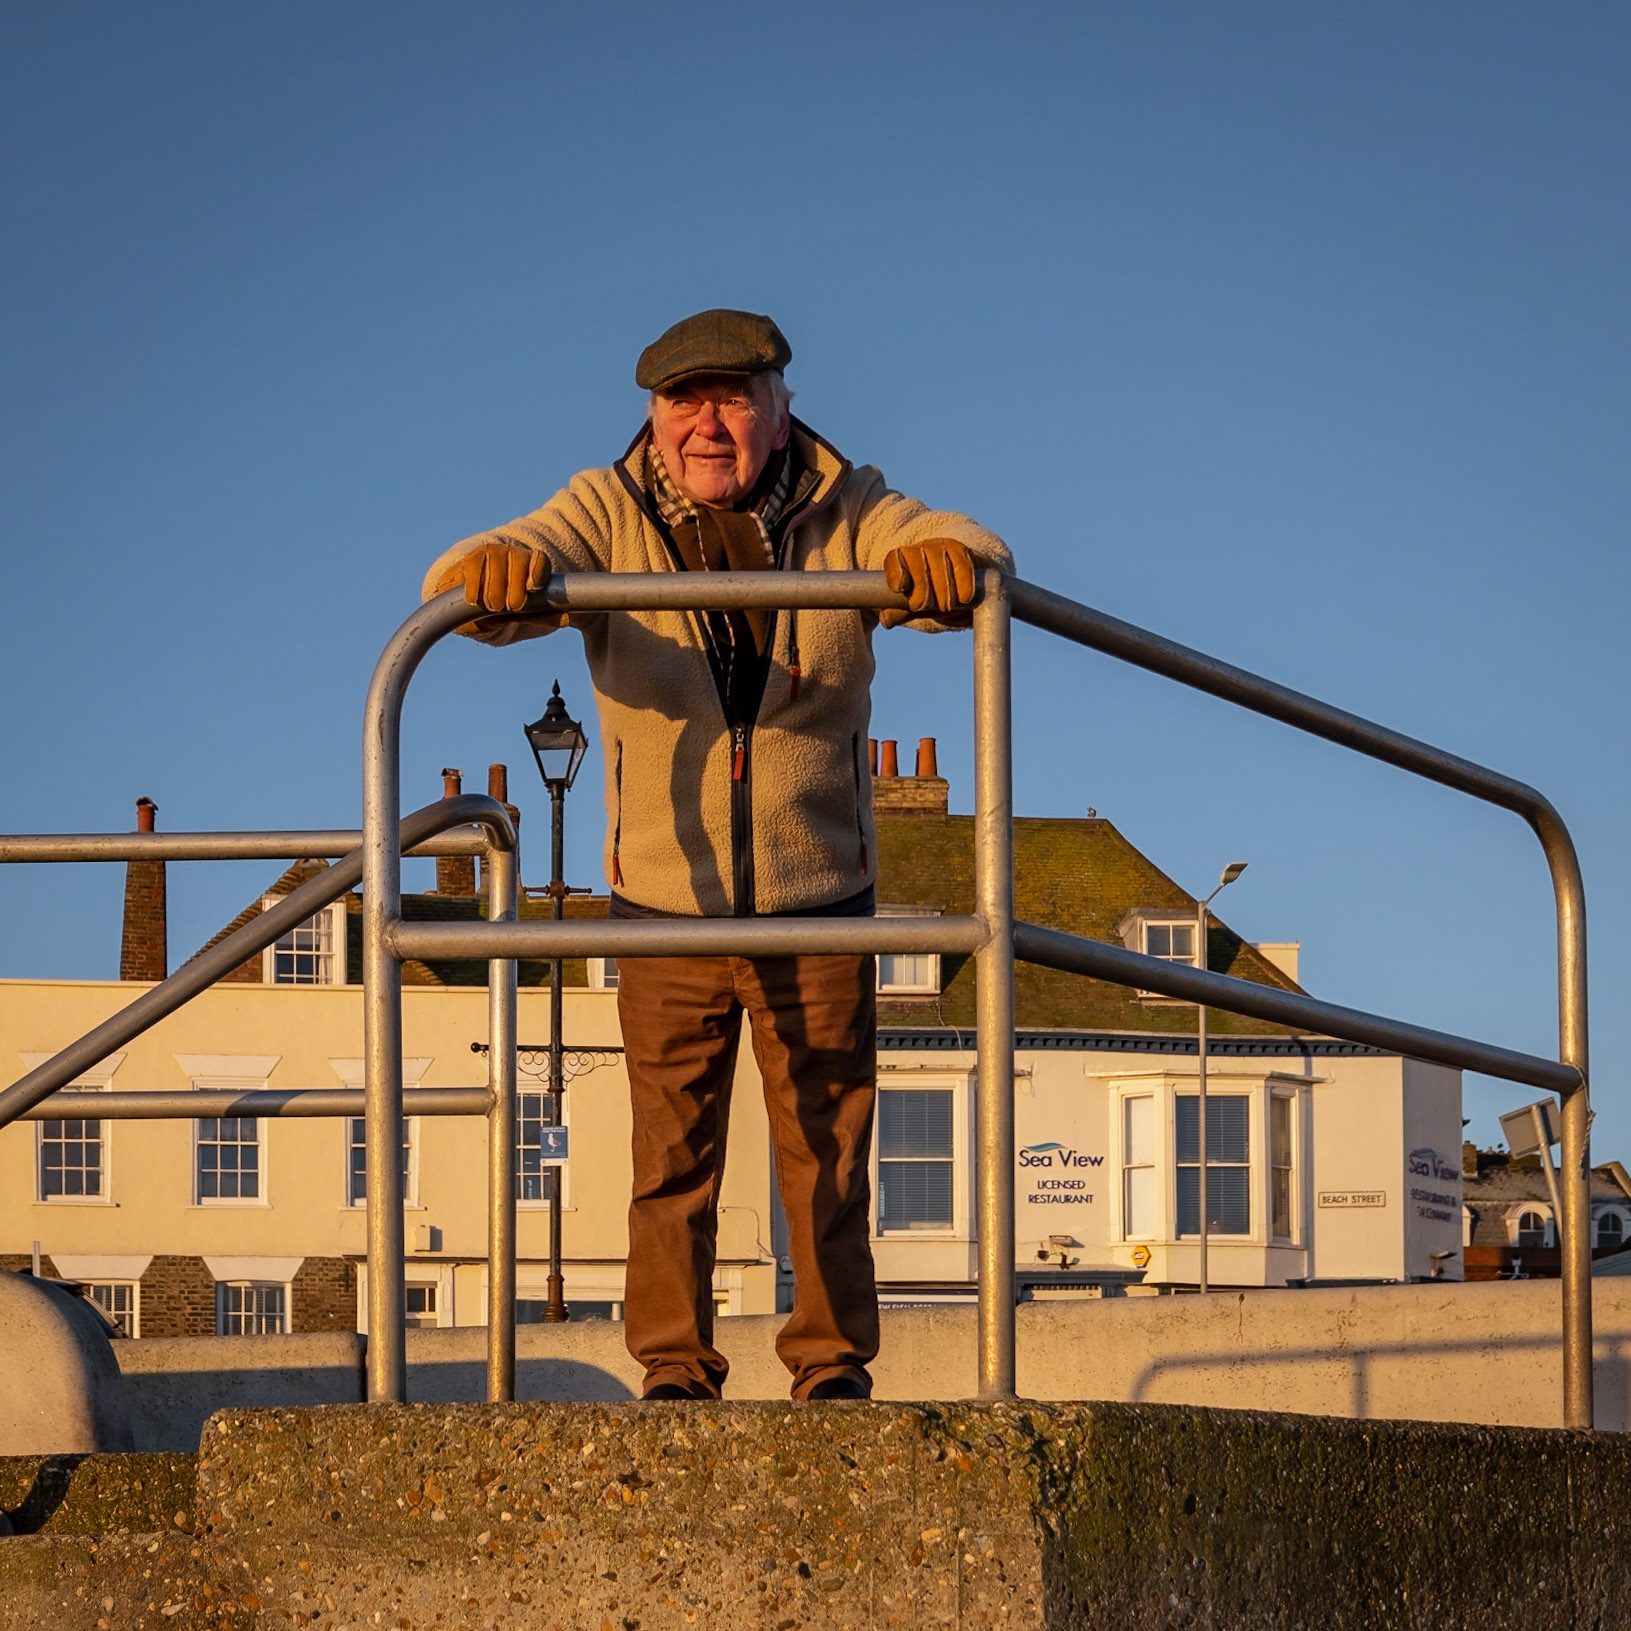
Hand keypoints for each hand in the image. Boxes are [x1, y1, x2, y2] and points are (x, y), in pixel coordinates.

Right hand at [431, 542, 550, 613]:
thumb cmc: (507, 608)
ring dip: (494, 589)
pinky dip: (475, 586)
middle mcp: (513, 553)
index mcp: (533, 564)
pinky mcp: (472, 558)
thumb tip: (566, 619)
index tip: (533, 588)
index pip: (540, 559)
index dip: (537, 571)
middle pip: (517, 560)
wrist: (476, 606)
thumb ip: (543, 615)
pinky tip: (475, 600)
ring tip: (493, 606)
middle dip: (514, 588)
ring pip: (496, 562)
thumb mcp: (524, 613)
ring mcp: (492, 552)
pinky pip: (474, 566)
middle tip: (510, 606)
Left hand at [880, 538, 979, 627]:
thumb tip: (887, 620)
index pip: (893, 561)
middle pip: (918, 569)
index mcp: (899, 561)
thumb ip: (899, 612)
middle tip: (928, 607)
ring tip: (947, 607)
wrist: (958, 593)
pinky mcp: (960, 551)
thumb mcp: (912, 608)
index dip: (896, 573)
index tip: (901, 588)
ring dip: (945, 593)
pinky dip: (963, 585)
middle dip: (923, 595)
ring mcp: (939, 547)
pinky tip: (964, 598)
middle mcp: (918, 549)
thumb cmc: (929, 598)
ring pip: (940, 567)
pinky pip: (962, 566)